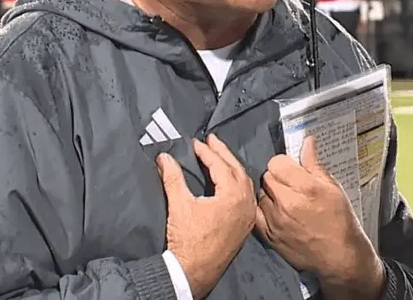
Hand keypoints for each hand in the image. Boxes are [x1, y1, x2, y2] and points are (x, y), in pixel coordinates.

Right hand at [157, 135, 255, 298]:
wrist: (194, 271)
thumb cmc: (188, 239)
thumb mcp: (179, 204)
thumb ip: (172, 177)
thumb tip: (164, 157)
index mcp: (233, 196)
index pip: (221, 165)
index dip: (206, 152)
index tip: (194, 143)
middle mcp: (246, 203)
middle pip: (236, 169)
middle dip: (222, 153)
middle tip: (211, 140)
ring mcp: (247, 215)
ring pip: (243, 182)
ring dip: (231, 167)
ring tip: (218, 156)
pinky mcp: (245, 225)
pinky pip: (245, 196)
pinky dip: (236, 183)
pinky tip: (226, 180)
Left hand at [255, 137, 383, 299]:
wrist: (339, 256)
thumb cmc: (340, 222)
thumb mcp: (333, 188)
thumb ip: (314, 164)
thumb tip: (307, 142)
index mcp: (305, 187)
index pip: (277, 162)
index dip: (285, 163)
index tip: (292, 168)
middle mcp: (287, 203)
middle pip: (267, 176)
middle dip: (277, 176)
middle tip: (290, 184)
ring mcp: (276, 221)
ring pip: (260, 194)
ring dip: (270, 194)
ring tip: (285, 200)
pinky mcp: (270, 236)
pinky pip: (256, 214)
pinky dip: (263, 210)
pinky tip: (275, 211)